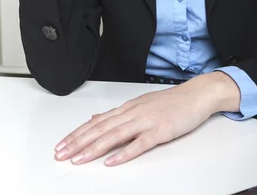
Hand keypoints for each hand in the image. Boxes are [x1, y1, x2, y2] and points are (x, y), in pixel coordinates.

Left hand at [54, 72, 239, 165]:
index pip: (96, 122)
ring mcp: (146, 121)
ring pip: (115, 135)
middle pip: (101, 129)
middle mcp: (132, 113)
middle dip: (79, 142)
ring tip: (79, 159)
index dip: (77, 134)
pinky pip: (140, 143)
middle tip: (61, 154)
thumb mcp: (140, 104)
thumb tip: (94, 118)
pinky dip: (125, 153)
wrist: (195, 95)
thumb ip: (117, 114)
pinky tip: (112, 161)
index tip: (61, 145)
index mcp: (127, 108)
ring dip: (94, 148)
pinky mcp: (160, 131)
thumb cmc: (170, 102)